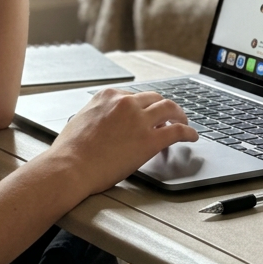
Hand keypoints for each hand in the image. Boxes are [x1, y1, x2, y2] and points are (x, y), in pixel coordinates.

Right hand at [49, 87, 198, 198]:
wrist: (70, 167)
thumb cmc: (70, 151)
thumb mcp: (82, 120)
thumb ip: (99, 115)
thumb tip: (106, 123)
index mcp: (108, 96)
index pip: (134, 96)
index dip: (144, 106)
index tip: (148, 113)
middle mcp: (126, 102)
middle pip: (154, 98)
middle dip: (163, 107)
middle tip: (171, 115)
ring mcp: (139, 119)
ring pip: (169, 108)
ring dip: (180, 115)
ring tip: (184, 122)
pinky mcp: (150, 139)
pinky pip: (177, 131)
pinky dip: (188, 132)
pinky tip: (192, 136)